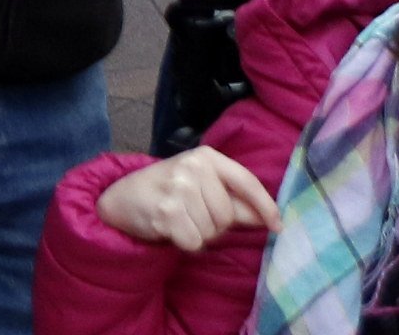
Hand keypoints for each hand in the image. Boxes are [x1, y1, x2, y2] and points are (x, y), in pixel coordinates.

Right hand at [95, 146, 282, 249]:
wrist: (120, 197)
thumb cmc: (166, 191)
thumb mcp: (200, 185)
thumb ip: (234, 200)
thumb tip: (269, 218)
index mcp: (206, 156)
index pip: (246, 181)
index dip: (265, 206)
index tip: (278, 226)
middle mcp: (193, 167)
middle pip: (227, 214)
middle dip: (215, 224)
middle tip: (191, 214)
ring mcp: (179, 187)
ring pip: (212, 231)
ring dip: (199, 234)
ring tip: (179, 219)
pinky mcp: (167, 211)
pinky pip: (195, 242)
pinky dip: (185, 242)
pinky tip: (169, 228)